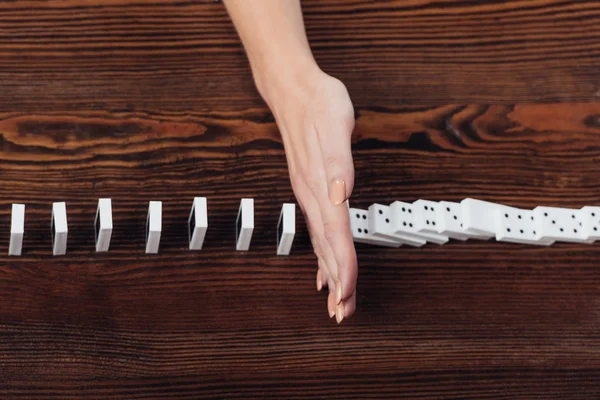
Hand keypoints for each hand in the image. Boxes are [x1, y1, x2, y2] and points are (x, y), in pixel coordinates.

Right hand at [261, 66, 357, 322]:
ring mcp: (309, 193)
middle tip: (341, 312)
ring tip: (335, 299)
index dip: (343, 266)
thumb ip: (337, 161)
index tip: (346, 294)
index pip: (335, 235)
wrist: (294, 90)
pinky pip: (317, 229)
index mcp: (321, 184)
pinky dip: (321, 253)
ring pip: (321, 242)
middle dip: (336, 282)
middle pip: (326, 247)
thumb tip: (339, 193)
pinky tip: (322, 267)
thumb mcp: (335, 123)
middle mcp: (313, 194)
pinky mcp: (310, 188)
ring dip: (329, 273)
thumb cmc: (318, 103)